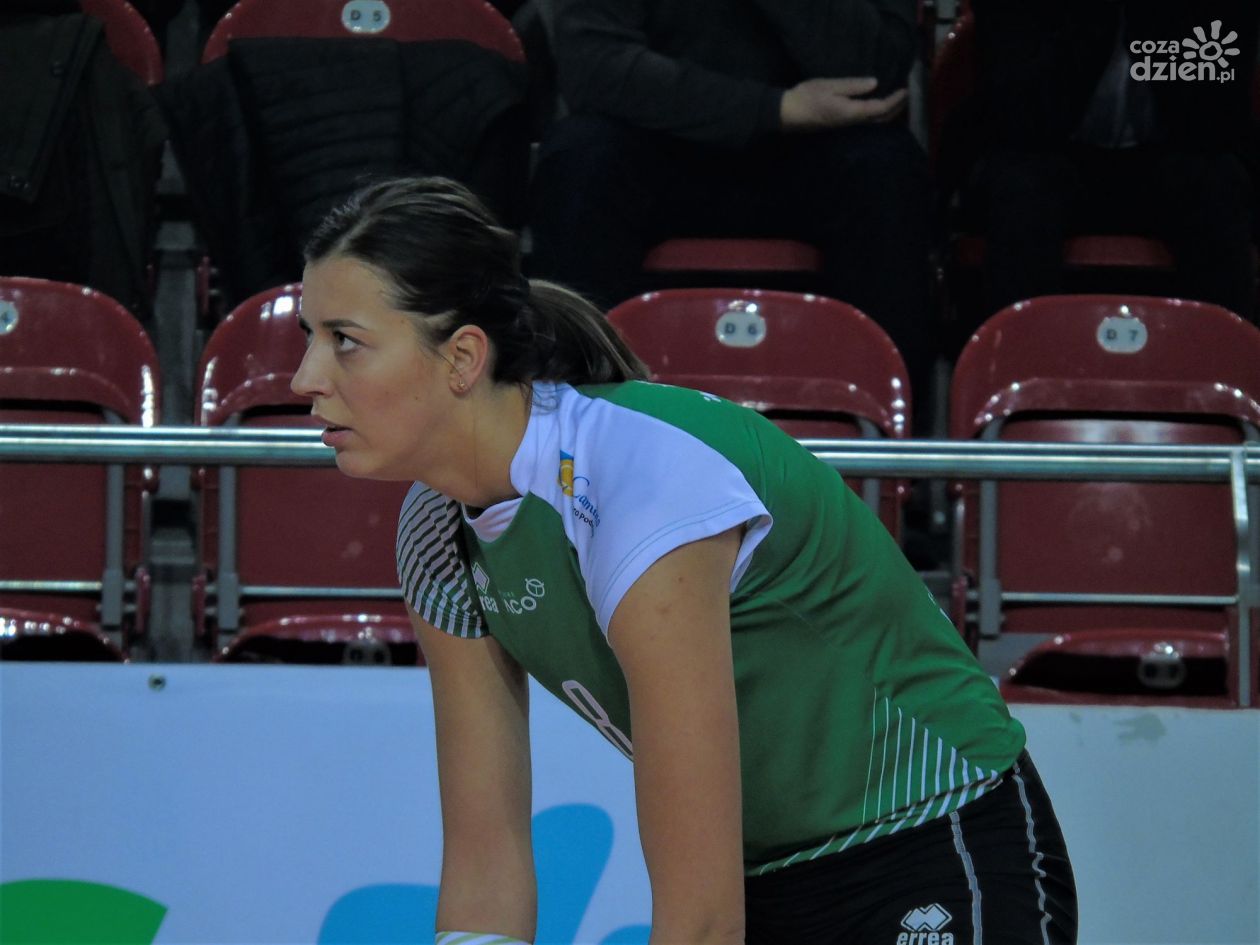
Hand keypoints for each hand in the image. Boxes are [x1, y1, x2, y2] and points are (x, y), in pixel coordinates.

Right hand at [779, 77, 908, 130]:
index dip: (895, 100)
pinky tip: (874, 108)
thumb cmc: (807, 97)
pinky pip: (865, 122)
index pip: (880, 108)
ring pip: (873, 123)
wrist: (787, 114)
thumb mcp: (830, 86)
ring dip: (887, 113)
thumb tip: (874, 83)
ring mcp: (846, 126)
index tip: (905, 89)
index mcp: (852, 112)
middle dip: (895, 109)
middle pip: (880, 120)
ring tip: (894, 102)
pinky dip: (875, 115)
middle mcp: (852, 123)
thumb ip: (853, 86)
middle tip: (904, 96)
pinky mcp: (841, 125)